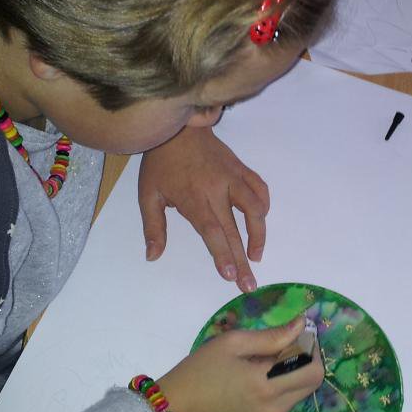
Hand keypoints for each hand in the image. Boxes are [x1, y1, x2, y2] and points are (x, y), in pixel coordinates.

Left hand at [138, 126, 269, 291]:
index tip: (231, 275)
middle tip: (250, 284)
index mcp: (194, 198)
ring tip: (256, 255)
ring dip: (259, 234)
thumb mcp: (148, 195)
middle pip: (235, 229)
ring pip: (256, 208)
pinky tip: (261, 218)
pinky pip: (259, 188)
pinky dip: (263, 205)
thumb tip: (152, 256)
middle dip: (243, 260)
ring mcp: (233, 177)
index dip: (223, 254)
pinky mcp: (241, 168)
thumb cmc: (160, 163)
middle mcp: (218, 189)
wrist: (178, 127)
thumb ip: (153, 227)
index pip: (213, 231)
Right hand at [159, 316, 324, 411]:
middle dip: (306, 360)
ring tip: (265, 360)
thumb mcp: (232, 344)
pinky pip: (284, 403)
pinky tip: (257, 376)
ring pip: (299, 393)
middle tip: (284, 345)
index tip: (298, 334)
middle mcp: (274, 408)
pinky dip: (281, 386)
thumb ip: (271, 336)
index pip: (313, 369)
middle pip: (312, 383)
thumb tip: (301, 325)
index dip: (312, 348)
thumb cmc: (198, 371)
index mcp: (267, 386)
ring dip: (293, 373)